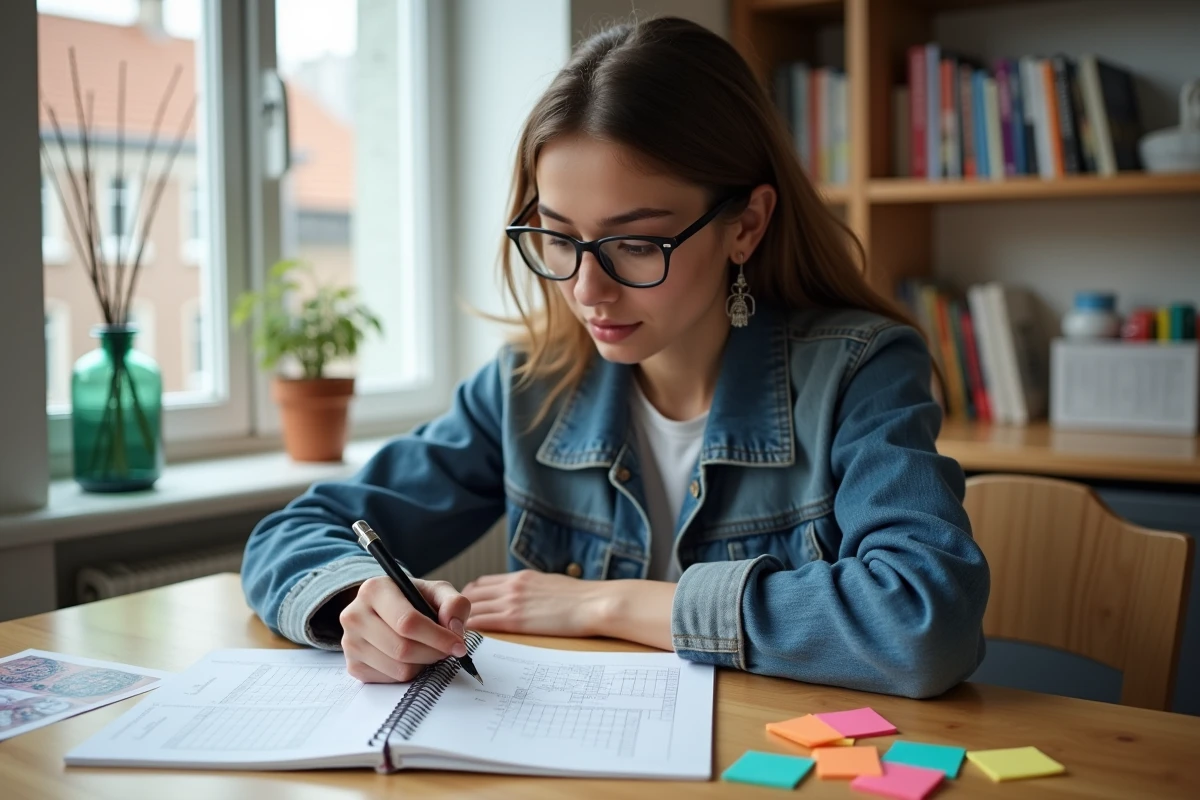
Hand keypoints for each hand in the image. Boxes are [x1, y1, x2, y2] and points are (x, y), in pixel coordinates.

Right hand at [338, 576, 469, 682]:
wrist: (386, 610)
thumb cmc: (414, 600)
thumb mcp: (437, 592)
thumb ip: (454, 603)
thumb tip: (454, 629)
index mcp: (374, 589)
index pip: (407, 622)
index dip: (438, 637)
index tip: (458, 645)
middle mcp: (354, 615)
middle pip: (402, 649)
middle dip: (433, 653)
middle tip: (447, 650)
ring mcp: (350, 643)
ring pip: (398, 668)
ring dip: (423, 664)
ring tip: (428, 650)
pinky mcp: (353, 666)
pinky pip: (389, 680)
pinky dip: (408, 673)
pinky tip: (411, 658)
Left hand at [462, 570, 610, 637]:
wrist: (594, 604)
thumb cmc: (581, 598)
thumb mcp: (551, 585)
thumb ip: (533, 590)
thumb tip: (527, 598)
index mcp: (521, 577)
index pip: (483, 583)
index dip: (469, 595)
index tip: (462, 607)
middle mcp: (512, 586)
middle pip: (471, 594)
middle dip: (457, 607)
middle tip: (451, 623)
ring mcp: (512, 602)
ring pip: (472, 607)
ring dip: (458, 619)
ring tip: (452, 633)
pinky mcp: (515, 620)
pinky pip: (482, 622)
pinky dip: (469, 629)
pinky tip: (462, 637)